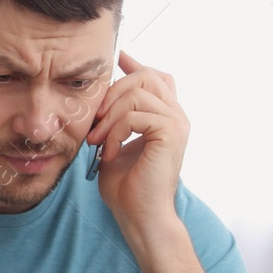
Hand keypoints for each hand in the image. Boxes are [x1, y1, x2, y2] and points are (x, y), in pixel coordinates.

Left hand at [87, 51, 187, 230]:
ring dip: (109, 117)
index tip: (118, 58)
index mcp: (165, 117)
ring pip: (138, 94)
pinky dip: (115, 132)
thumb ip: (114, 119)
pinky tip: (109, 153)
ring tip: (98, 142)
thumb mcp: (114, 143)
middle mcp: (176, 116)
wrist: (138, 215)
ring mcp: (177, 124)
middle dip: (113, 91)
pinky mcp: (171, 134)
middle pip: (147, 76)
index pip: (157, 77)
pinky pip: (136, 115)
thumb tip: (103, 97)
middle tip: (95, 120)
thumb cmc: (126, 186)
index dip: (136, 66)